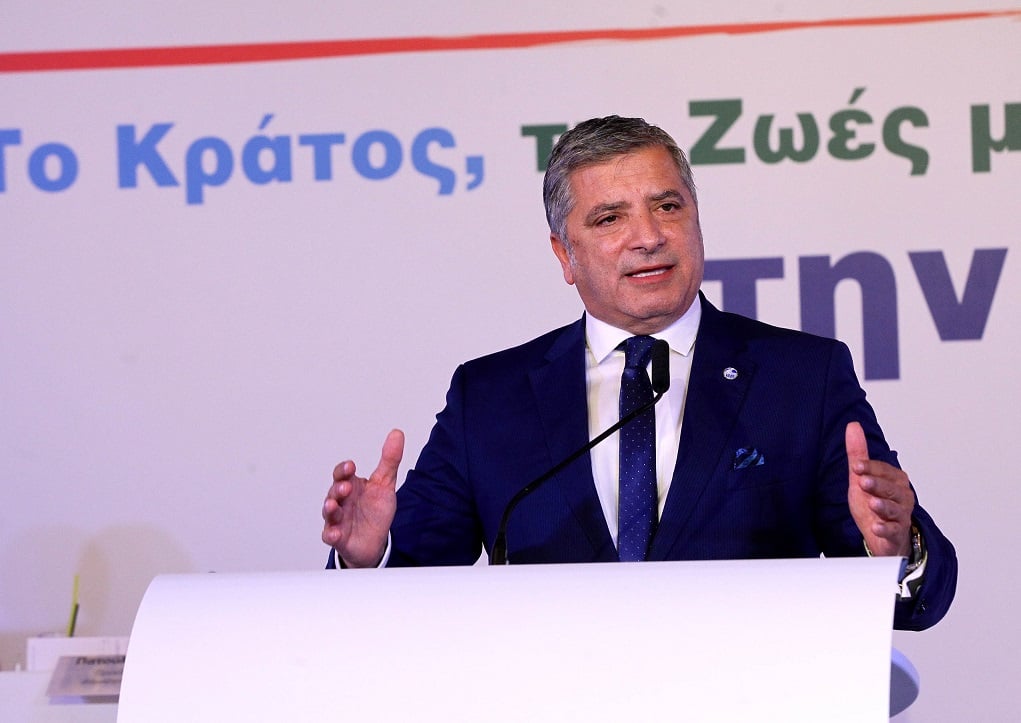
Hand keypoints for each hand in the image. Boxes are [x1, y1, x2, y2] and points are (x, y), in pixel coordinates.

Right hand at [322, 429, 403, 567]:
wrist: (375, 542)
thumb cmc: (375, 511)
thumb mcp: (385, 484)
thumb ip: (389, 460)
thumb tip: (397, 433)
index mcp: (351, 485)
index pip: (342, 473)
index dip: (344, 469)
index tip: (351, 466)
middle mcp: (341, 501)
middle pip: (334, 491)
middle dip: (338, 488)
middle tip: (345, 487)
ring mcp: (337, 519)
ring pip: (329, 512)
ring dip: (330, 508)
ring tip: (332, 505)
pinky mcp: (338, 538)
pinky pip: (330, 535)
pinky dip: (331, 534)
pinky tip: (334, 533)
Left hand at [845, 421, 913, 556]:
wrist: (882, 537)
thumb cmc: (873, 505)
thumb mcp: (861, 478)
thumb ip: (858, 454)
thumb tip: (853, 425)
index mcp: (895, 480)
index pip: (883, 470)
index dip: (870, 468)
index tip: (856, 466)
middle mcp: (902, 496)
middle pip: (891, 489)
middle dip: (878, 484)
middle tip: (863, 481)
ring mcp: (901, 516)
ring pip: (895, 509)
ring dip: (884, 506)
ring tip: (872, 503)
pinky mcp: (896, 534)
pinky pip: (893, 531)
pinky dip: (885, 529)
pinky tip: (876, 527)